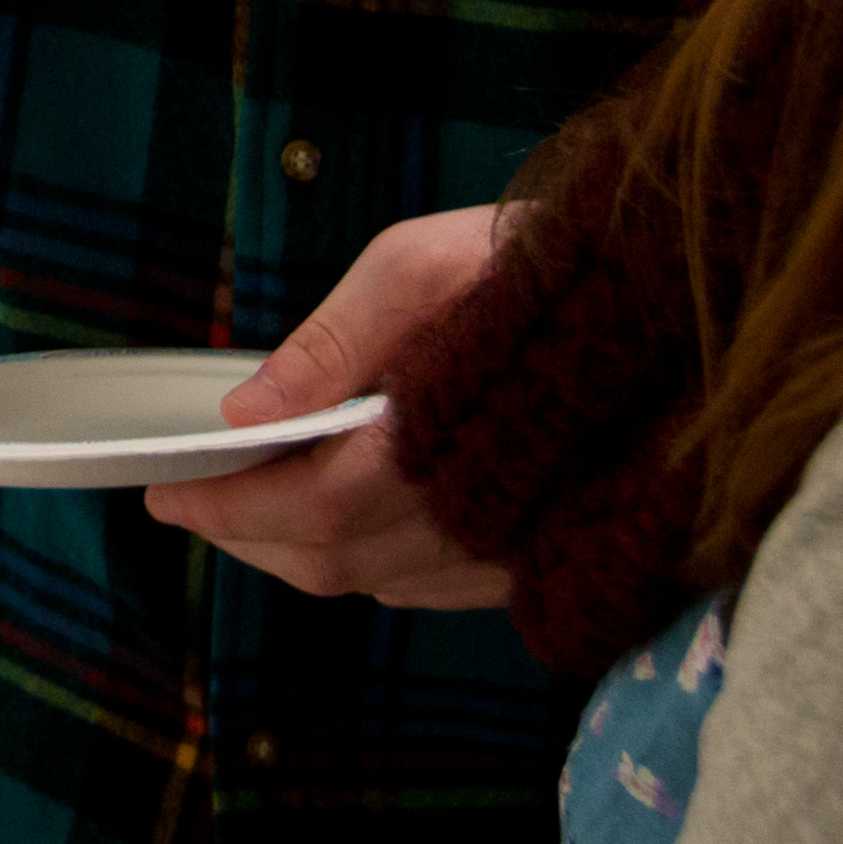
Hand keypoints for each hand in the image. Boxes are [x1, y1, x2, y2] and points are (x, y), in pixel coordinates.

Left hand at [147, 206, 511, 604]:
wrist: (678, 286)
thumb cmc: (548, 258)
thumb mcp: (421, 264)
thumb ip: (330, 345)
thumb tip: (245, 413)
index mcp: (443, 445)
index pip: (310, 510)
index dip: (228, 511)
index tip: (165, 495)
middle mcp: (484, 518)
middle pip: (337, 562)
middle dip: (250, 538)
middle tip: (192, 504)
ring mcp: (523, 548)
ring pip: (382, 583)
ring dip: (306, 554)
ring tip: (253, 510)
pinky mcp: (550, 554)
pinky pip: (438, 586)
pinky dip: (374, 563)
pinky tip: (350, 522)